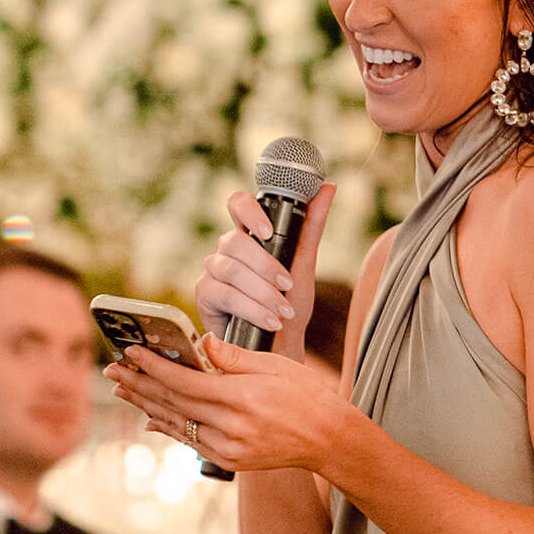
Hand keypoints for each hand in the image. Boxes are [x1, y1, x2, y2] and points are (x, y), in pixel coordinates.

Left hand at [105, 339, 348, 473]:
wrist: (328, 440)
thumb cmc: (306, 395)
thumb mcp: (274, 365)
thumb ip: (232, 356)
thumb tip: (200, 342)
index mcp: (242, 399)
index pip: (184, 381)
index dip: (153, 366)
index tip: (130, 352)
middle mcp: (230, 427)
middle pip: (172, 403)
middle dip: (139, 384)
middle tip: (112, 370)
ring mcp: (228, 448)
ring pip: (176, 424)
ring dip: (146, 405)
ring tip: (122, 389)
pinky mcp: (229, 460)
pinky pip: (190, 441)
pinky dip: (168, 427)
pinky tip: (150, 417)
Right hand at [195, 183, 335, 354]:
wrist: (281, 345)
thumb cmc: (290, 302)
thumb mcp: (304, 263)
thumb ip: (312, 226)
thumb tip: (329, 188)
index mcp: (249, 235)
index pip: (238, 204)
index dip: (249, 211)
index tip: (268, 232)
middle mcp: (226, 249)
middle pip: (235, 241)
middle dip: (265, 266)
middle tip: (288, 285)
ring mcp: (213, 270)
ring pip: (231, 269)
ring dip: (262, 292)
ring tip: (283, 310)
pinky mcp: (204, 294)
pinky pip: (224, 294)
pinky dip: (251, 308)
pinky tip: (269, 320)